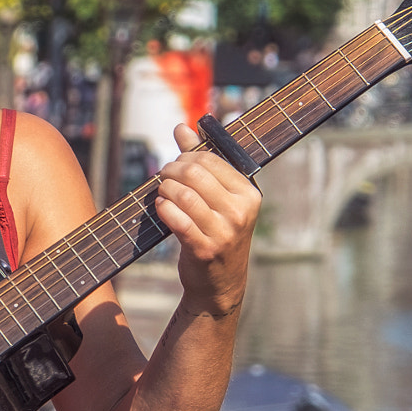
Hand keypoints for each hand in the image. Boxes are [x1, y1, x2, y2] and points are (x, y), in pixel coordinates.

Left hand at [153, 122, 260, 314]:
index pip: (212, 160)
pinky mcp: (205, 249)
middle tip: (164, 175)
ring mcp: (224, 231)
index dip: (187, 156)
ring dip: (165, 189)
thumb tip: (182, 127)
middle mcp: (241, 211)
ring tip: (162, 192)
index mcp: (249, 194)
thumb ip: (201, 160)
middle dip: (172, 169)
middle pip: (195, 173)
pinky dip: (163, 209)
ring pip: (183, 194)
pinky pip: (176, 219)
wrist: (220, 283)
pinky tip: (161, 208)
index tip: (177, 163)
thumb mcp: (217, 198)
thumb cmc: (217, 232)